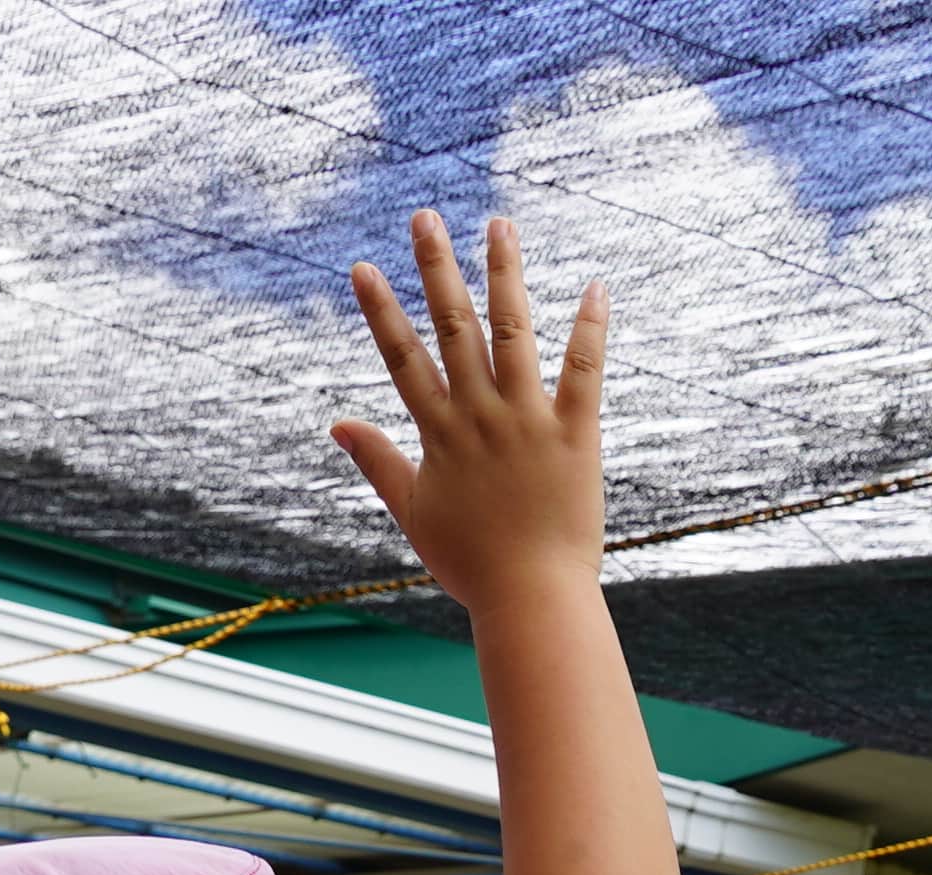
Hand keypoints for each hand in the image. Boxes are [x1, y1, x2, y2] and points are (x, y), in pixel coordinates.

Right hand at [330, 212, 608, 613]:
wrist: (532, 600)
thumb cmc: (471, 564)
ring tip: (499, 224)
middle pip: (454, 327)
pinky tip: (594, 285)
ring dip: (505, 274)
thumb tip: (337, 423)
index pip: (402, 359)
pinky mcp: (575, 434)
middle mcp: (480, 416)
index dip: (381, 312)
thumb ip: (376, 461)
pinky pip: (584, 371)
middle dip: (437, 268)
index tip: (363, 267)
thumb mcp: (412, 512)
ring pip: (514, 332)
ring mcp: (528, 421)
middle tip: (426, 217)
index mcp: (439, 434)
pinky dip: (590, 327)